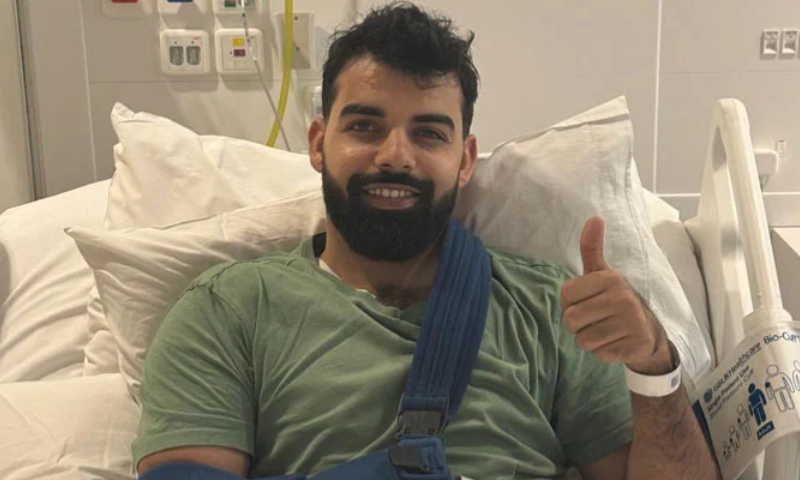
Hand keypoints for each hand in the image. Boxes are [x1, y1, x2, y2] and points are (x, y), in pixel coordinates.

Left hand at [560, 216, 673, 374]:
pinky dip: (604, 353)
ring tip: (607, 331)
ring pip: (583, 340)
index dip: (570, 303)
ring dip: (590, 340)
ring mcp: (631, 322)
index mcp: (610, 278)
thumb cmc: (616, 300)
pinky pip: (600, 354)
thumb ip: (592, 249)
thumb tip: (594, 218)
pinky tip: (617, 342)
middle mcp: (622, 297)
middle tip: (596, 320)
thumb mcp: (602, 274)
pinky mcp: (635, 345)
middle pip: (571, 319)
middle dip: (578, 325)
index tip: (587, 302)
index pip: (565, 295)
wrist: (649, 332)